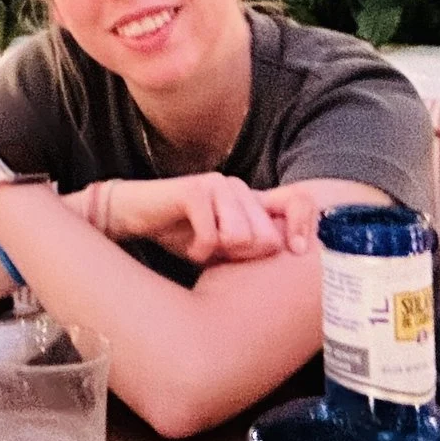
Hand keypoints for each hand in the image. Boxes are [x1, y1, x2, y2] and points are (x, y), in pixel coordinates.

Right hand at [98, 175, 321, 265]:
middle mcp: (240, 186)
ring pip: (241, 236)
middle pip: (266, 235)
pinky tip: (188, 246)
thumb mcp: (224, 249)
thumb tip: (285, 252)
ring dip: (219, 253)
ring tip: (202, 247)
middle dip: (243, 256)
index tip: (296, 250)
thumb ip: (253, 249)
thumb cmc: (182, 234)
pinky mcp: (195, 189)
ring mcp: (218, 184)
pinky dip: (199, 250)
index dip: (303, 225)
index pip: (298, 202)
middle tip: (217, 254)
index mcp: (252, 200)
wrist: (136, 216)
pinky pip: (212, 235)